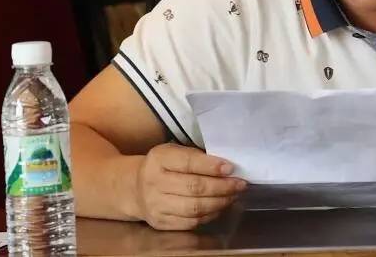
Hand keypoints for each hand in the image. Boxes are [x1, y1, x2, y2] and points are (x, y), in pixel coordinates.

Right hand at [132, 143, 247, 229]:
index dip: (211, 166)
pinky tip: (220, 207)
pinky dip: (210, 215)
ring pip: (194, 208)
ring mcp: (156, 206)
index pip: (188, 163)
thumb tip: (228, 166)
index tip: (231, 168)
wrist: (135, 188)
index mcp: (159, 159)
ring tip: (234, 195)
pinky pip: (191, 222)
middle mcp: (154, 183)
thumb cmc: (163, 166)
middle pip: (194, 188)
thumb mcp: (174, 152)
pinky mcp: (161, 223)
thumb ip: (196, 156)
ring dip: (220, 202)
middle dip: (222, 187)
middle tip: (240, 184)